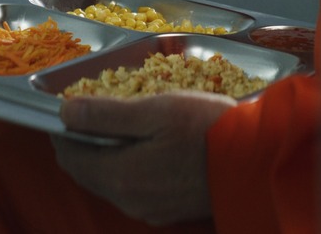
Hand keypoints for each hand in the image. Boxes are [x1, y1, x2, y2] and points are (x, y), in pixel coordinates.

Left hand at [51, 91, 235, 225]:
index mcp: (120, 176)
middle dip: (82, 144)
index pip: (71, 157)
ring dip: (105, 156)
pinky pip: (132, 189)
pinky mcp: (168, 210)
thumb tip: (65, 112)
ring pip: (110, 181)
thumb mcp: (155, 110)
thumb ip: (106, 114)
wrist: (257, 162)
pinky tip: (144, 147)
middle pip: (88, 172)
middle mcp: (129, 200)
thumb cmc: (208, 130)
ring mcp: (149, 209)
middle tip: (90, 114)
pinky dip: (126, 167)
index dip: (64, 132)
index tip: (67, 109)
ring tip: (119, 125)